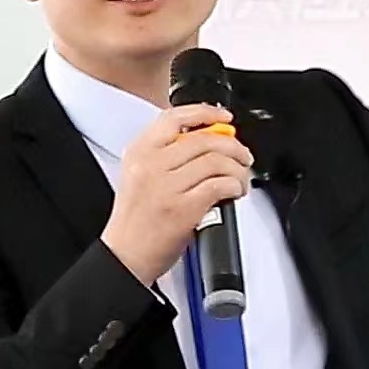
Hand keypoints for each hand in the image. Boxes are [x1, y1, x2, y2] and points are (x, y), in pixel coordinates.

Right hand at [100, 104, 252, 285]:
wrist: (126, 255)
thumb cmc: (136, 219)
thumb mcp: (139, 174)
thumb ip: (166, 153)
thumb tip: (207, 138)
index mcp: (139, 152)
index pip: (175, 117)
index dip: (206, 113)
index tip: (224, 118)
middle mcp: (151, 165)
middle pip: (204, 139)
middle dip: (233, 146)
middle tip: (242, 156)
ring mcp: (167, 186)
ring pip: (217, 162)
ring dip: (238, 169)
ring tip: (240, 178)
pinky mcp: (183, 209)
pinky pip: (220, 186)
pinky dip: (235, 186)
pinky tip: (234, 192)